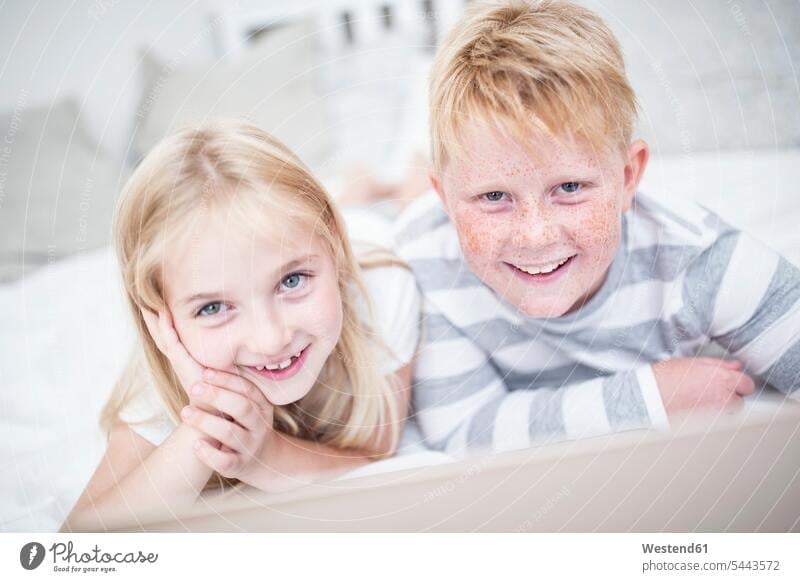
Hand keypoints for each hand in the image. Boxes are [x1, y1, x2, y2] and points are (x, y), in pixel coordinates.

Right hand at [141, 307, 233, 451]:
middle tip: (143, 301)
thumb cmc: (227, 399)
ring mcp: (184, 367)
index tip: (159, 306)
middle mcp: (184, 365)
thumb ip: (224, 363)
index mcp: (190, 365)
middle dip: (155, 321)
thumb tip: (236, 346)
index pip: (174, 341)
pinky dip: (167, 330)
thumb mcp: (225, 373)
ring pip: (166, 340)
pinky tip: (162, 317)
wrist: (224, 422)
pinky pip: (174, 346)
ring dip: (157, 322)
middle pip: (164, 338)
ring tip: (148, 305)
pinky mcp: (188, 369)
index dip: (165, 325)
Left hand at [180, 369, 274, 479]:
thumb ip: (230, 389)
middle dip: (217, 396)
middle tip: (192, 388)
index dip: (227, 379)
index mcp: (261, 405)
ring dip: (206, 422)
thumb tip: (202, 359)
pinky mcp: (240, 465)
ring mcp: (251, 445)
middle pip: (241, 407)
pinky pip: (226, 461)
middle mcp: (259, 424)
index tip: (205, 371)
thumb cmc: (244, 424)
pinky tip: (196, 445)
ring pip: (230, 433)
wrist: (263, 460)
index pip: (247, 389)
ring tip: (184, 412)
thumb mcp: (246, 405)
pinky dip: (210, 454)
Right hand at [652, 357, 755, 414]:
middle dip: (730, 397)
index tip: (731, 382)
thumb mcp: (693, 363)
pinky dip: (709, 416)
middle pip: (740, 402)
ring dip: (721, 407)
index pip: (748, 385)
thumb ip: (719, 364)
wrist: (648, 396)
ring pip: (728, 413)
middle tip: (712, 391)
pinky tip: (695, 408)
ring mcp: (716, 414)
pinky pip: (716, 421)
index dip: (738, 382)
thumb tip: (735, 365)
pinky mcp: (707, 425)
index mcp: (723, 379)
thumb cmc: (666, 377)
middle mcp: (723, 398)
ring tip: (701, 400)